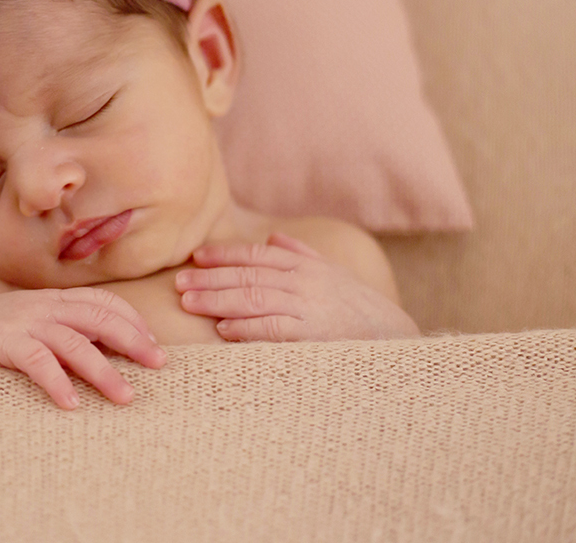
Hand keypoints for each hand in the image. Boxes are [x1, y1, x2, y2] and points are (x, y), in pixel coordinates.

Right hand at [0, 287, 166, 408]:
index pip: (102, 301)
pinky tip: (72, 405)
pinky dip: (57, 382)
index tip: (154, 344)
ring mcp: (21, 322)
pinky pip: (36, 361)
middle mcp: (40, 306)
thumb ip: (60, 332)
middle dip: (133, 340)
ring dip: (104, 371)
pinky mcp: (0, 343)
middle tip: (159, 365)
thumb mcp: (29, 327)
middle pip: (98, 317)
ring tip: (126, 398)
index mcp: (50, 300)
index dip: (132, 320)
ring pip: (74, 342)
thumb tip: (102, 350)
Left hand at [176, 232, 419, 341]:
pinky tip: (223, 329)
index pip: (257, 255)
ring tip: (189, 303)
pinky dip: (247, 328)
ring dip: (218, 300)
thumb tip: (274, 238)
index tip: (197, 257)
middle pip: (248, 275)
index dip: (225, 254)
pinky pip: (274, 329)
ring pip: (254, 299)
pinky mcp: (315, 335)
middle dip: (210, 278)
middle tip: (178, 283)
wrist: (397, 338)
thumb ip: (302, 254)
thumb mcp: (333, 275)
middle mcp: (305, 281)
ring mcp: (309, 307)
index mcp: (306, 265)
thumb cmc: (360, 308)